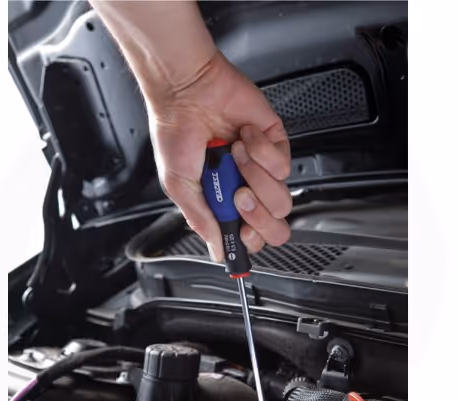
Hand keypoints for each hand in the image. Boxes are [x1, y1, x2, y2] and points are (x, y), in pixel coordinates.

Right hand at [146, 52, 291, 261]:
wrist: (185, 92)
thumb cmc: (176, 133)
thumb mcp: (179, 186)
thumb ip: (202, 221)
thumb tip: (217, 250)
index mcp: (223, 204)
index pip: (250, 237)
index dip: (250, 240)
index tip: (240, 232)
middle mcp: (244, 189)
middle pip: (275, 227)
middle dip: (260, 217)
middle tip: (239, 196)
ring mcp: (261, 169)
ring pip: (282, 198)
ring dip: (256, 177)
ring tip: (234, 157)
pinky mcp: (274, 144)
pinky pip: (282, 164)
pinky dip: (260, 151)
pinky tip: (242, 137)